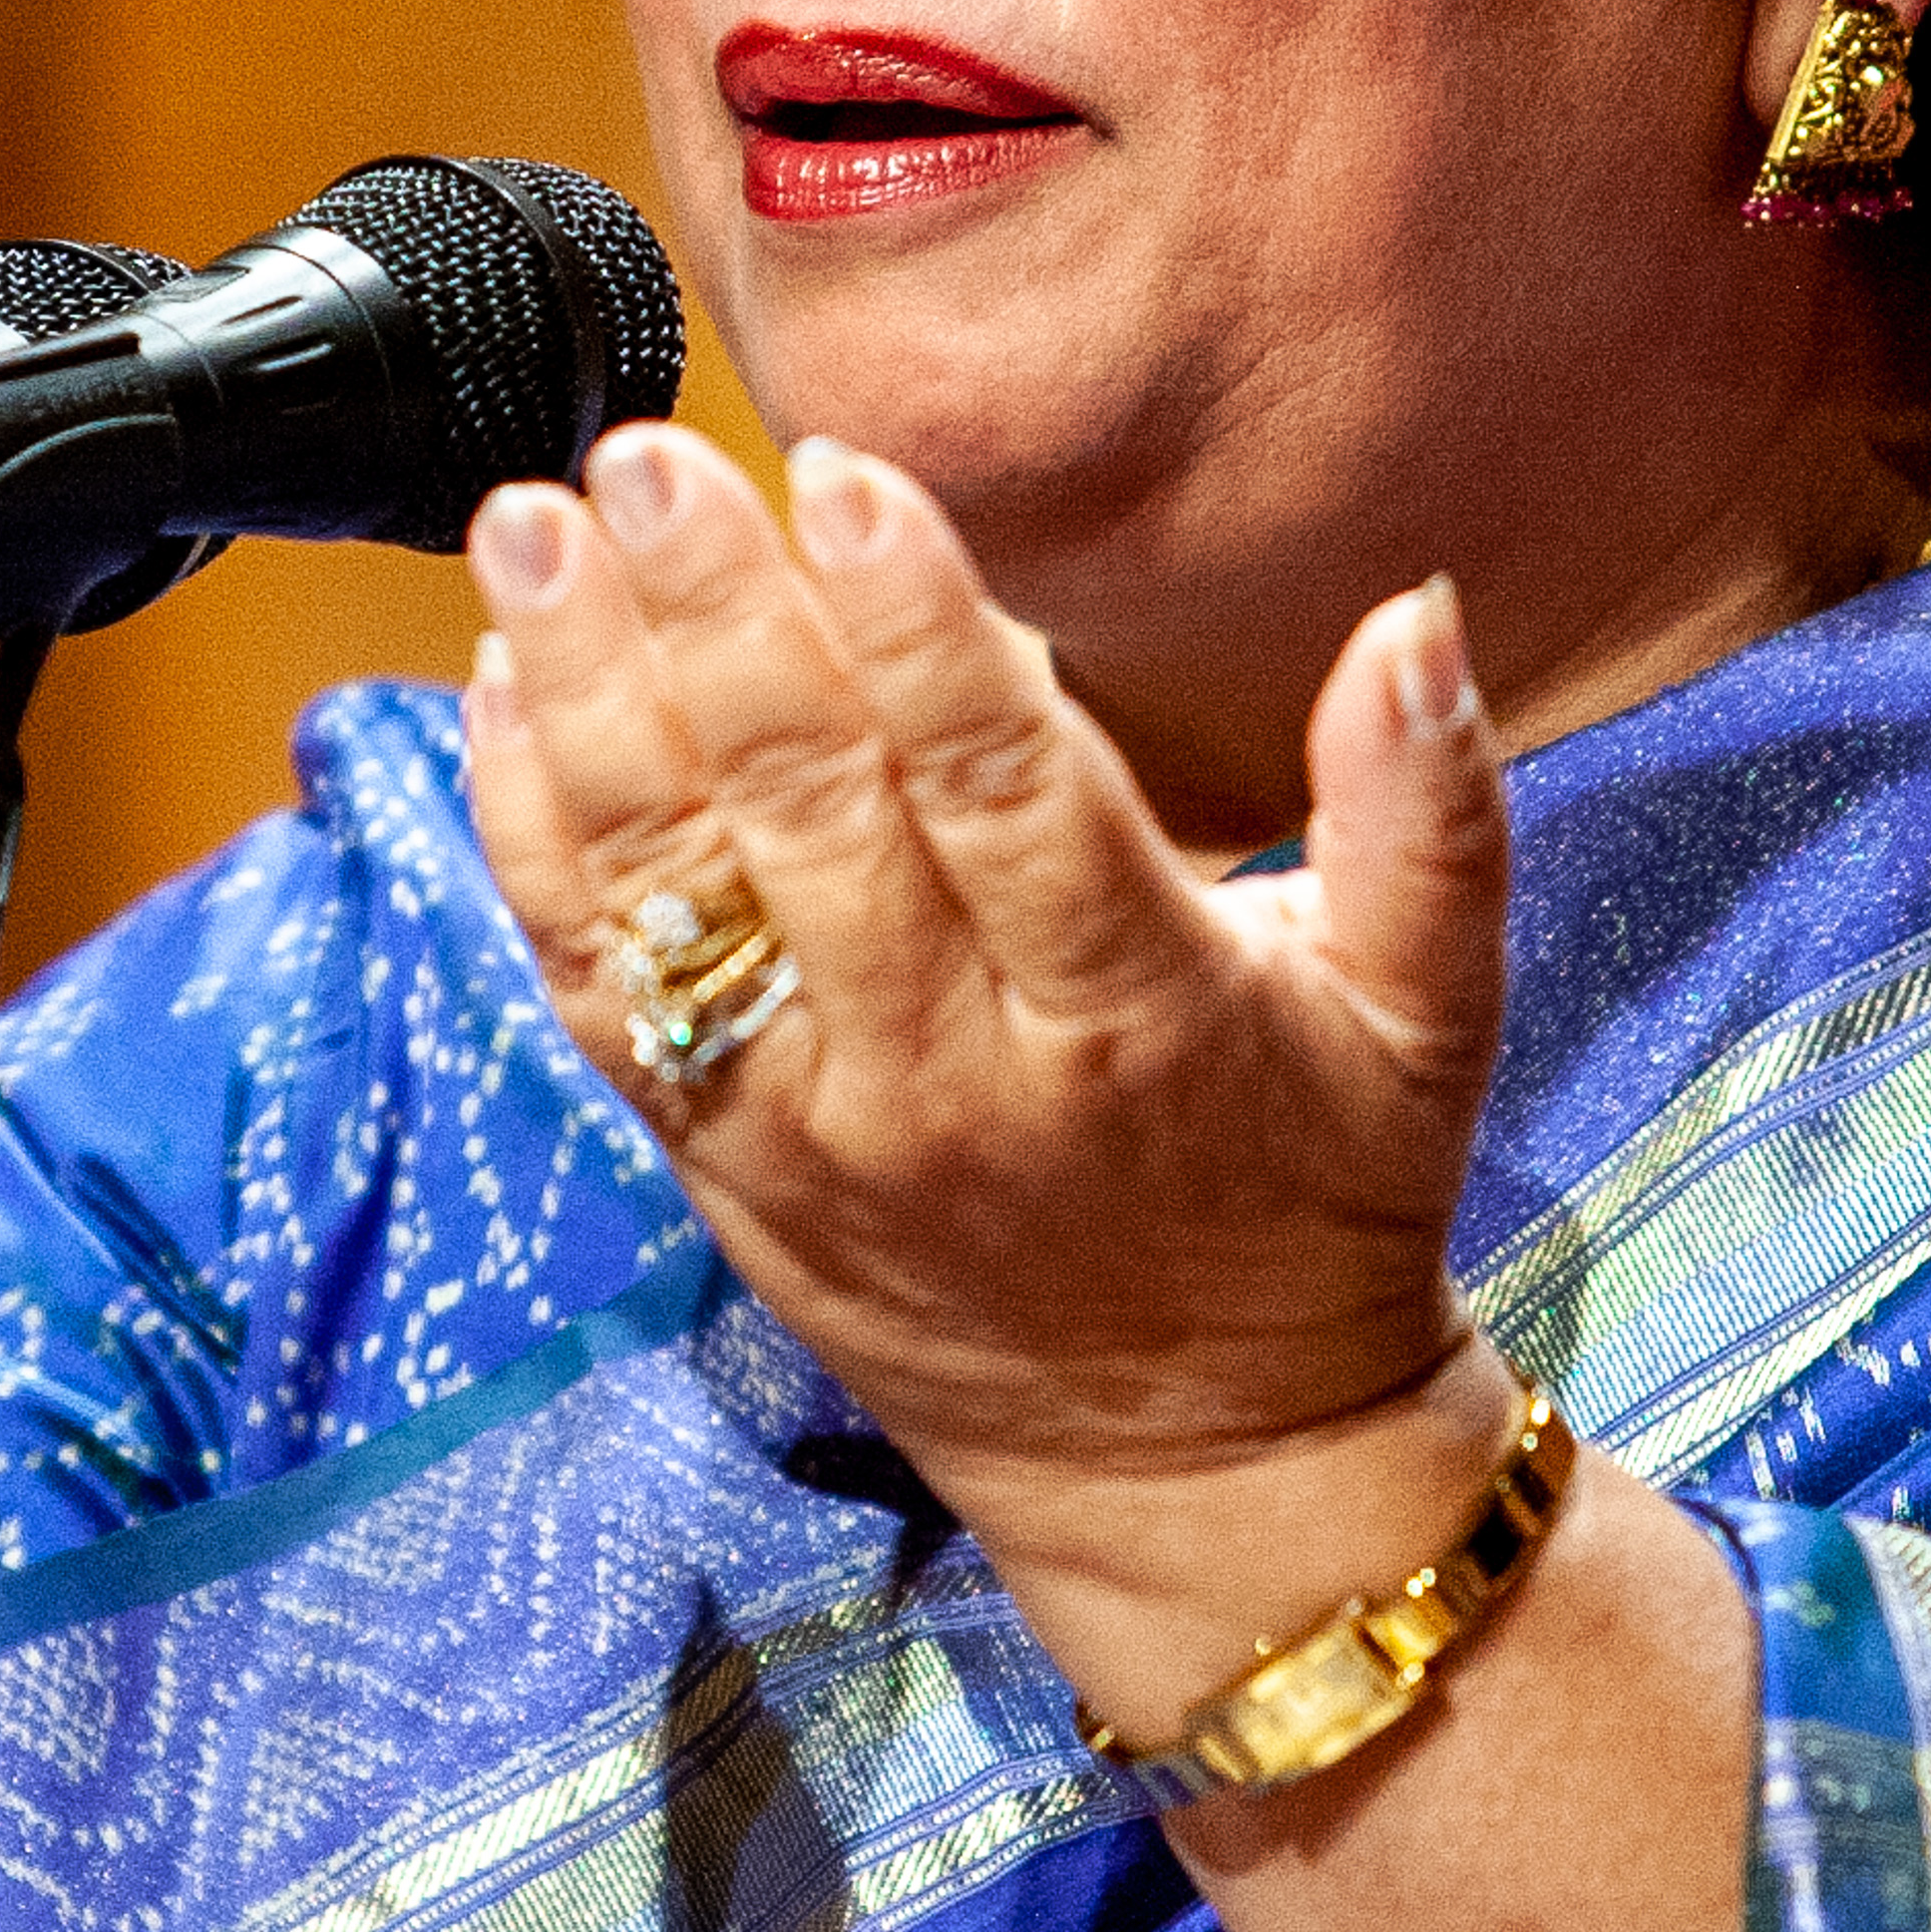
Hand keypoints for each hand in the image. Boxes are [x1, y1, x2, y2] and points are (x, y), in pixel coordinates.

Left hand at [454, 423, 1516, 1699]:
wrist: (1195, 1467)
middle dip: (712, 619)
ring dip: (584, 696)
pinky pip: (593, 990)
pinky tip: (499, 688)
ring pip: (672, 891)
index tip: (837, 472)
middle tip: (637, 464)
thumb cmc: (1316, 1209)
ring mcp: (814, 1125)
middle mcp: (954, 1073)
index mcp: (1138, 1014)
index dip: (915, 627)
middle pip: (810, 813)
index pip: (1007, 789)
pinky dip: (530, 837)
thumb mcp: (1431, 1022)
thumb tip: (1422, 614)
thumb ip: (1431, 813)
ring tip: (528, 529)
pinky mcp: (716, 1162)